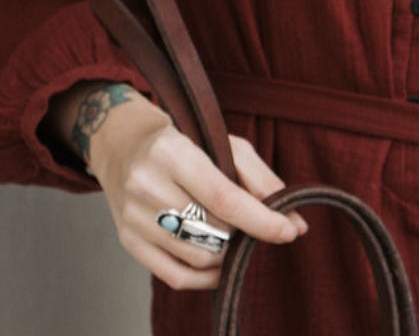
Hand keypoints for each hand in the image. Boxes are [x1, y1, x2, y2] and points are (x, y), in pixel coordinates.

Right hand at [83, 92, 306, 289]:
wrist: (123, 145)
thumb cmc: (182, 141)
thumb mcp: (222, 142)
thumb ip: (260, 178)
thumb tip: (295, 223)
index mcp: (172, 152)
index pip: (222, 196)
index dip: (260, 219)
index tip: (289, 231)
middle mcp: (147, 185)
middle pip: (213, 230)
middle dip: (243, 233)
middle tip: (254, 224)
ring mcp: (135, 217)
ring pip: (199, 258)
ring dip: (226, 254)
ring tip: (232, 235)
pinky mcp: (129, 242)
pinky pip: (178, 277)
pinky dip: (207, 276)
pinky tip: (218, 261)